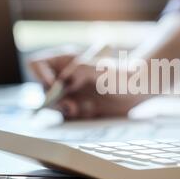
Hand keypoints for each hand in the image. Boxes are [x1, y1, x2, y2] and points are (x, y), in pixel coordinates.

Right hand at [28, 48, 145, 118]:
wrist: (141, 88)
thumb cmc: (124, 72)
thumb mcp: (103, 69)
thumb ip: (80, 71)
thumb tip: (63, 82)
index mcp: (66, 61)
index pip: (37, 65)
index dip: (41, 75)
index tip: (55, 85)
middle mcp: (65, 78)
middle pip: (43, 90)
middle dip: (54, 100)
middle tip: (71, 105)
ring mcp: (72, 94)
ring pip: (55, 106)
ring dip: (67, 111)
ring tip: (86, 108)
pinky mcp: (80, 108)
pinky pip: (70, 117)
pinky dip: (78, 117)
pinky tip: (93, 111)